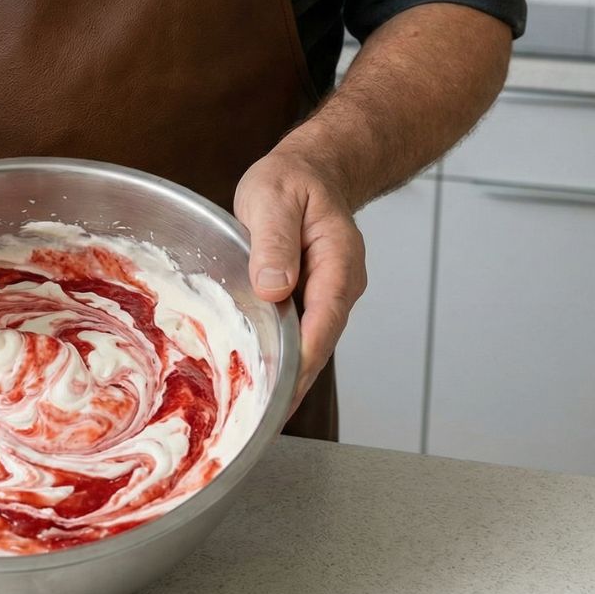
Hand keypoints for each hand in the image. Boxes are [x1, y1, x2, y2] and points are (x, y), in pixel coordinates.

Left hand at [234, 148, 367, 415]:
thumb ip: (275, 241)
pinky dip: (279, 359)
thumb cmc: (291, 182)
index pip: (324, 320)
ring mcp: (327, 297)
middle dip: (293, 383)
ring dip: (286, 378)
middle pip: (318, 344)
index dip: (303, 359)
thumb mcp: (274, 198)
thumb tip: (274, 286)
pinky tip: (255, 381)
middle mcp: (340, 286)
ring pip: (308, 346)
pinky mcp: (309, 302)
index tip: (282, 390)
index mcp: (338, 261)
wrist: (310, 172)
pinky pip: (296, 336)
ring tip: (254, 415)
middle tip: (261, 421)